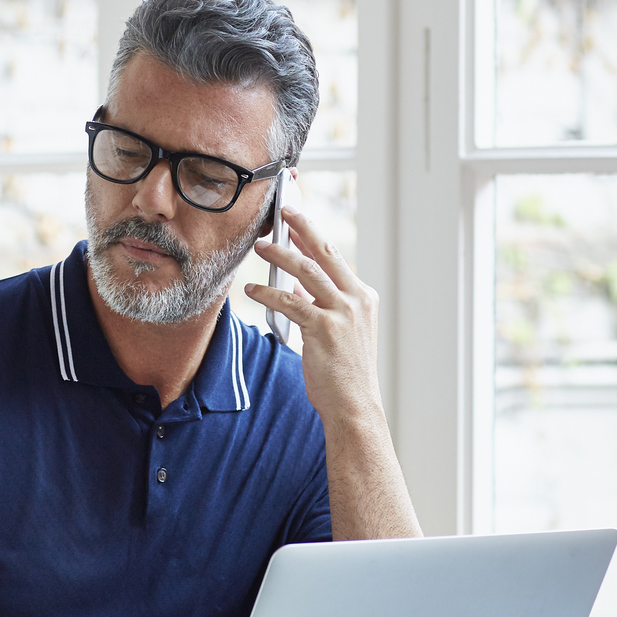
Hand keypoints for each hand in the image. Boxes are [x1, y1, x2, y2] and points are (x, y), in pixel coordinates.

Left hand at [244, 204, 383, 426]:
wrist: (354, 406)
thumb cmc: (344, 373)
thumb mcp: (339, 332)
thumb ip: (321, 305)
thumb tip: (296, 285)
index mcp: (363, 297)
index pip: (335, 258)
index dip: (313, 236)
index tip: (296, 220)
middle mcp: (357, 299)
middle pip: (325, 252)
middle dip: (302, 228)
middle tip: (283, 211)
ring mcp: (343, 312)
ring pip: (306, 271)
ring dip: (279, 255)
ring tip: (260, 247)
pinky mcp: (324, 328)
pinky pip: (289, 301)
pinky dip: (268, 293)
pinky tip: (253, 291)